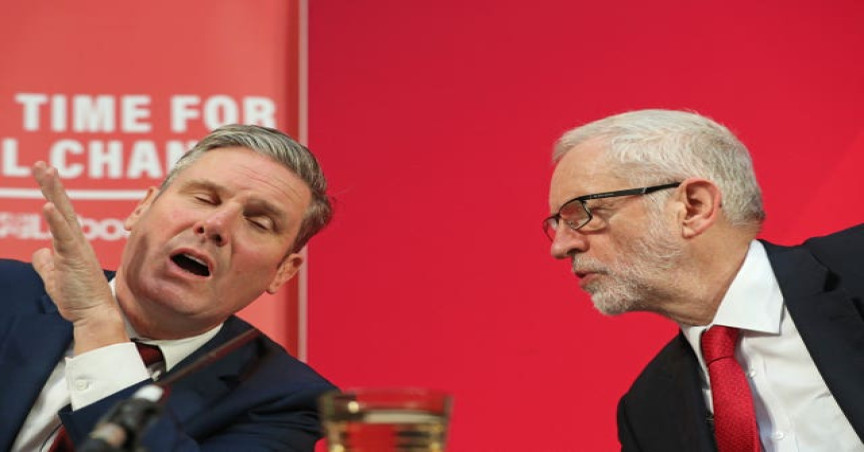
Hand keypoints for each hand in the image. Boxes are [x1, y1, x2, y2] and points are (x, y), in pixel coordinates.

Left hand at [31, 162, 127, 353]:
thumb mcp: (54, 279)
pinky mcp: (74, 258)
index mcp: (71, 244)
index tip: (44, 172)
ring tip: (46, 172)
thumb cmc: (77, 299)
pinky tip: (47, 205)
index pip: (59, 213)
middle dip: (51, 184)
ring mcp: (76, 248)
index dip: (51, 192)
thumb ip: (46, 264)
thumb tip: (38, 252)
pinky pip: (64, 235)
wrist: (93, 315)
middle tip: (40, 164)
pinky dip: (55, 220)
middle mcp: (76, 241)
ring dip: (53, 192)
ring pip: (63, 214)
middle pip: (62, 206)